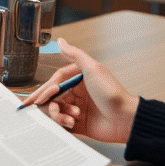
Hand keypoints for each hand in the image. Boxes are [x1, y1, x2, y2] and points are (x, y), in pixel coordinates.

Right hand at [22, 39, 137, 143]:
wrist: (126, 119)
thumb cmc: (112, 93)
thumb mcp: (93, 69)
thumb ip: (75, 55)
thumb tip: (61, 41)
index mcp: (79, 79)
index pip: (56, 82)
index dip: (46, 89)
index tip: (39, 97)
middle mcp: (78, 93)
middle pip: (54, 97)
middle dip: (50, 103)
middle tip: (49, 108)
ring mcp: (78, 109)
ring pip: (57, 111)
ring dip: (59, 114)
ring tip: (71, 117)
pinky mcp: (79, 124)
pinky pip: (63, 124)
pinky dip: (63, 124)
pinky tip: (71, 123)